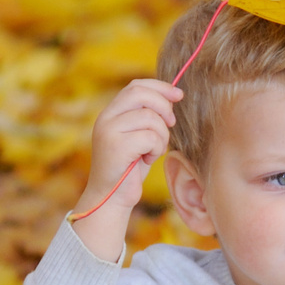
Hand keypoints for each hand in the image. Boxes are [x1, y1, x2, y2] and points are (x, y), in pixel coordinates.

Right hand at [70, 78, 180, 258]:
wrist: (111, 198)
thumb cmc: (129, 169)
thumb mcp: (139, 137)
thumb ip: (148, 116)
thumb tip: (173, 96)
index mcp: (110, 113)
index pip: (135, 86)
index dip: (160, 87)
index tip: (179, 94)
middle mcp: (106, 118)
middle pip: (142, 95)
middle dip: (164, 107)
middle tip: (171, 124)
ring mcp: (108, 131)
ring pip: (150, 118)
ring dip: (161, 136)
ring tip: (152, 151)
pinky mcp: (115, 146)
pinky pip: (150, 137)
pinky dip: (156, 149)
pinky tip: (147, 160)